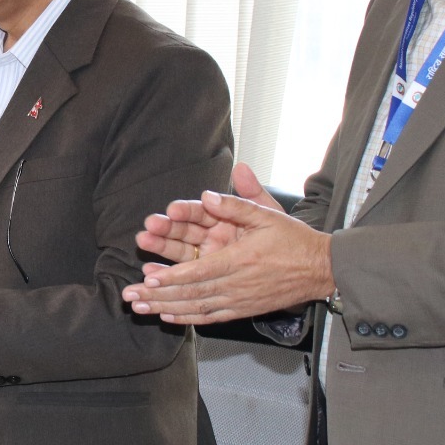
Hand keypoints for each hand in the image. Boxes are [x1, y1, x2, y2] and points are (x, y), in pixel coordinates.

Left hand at [123, 184, 332, 324]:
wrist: (320, 269)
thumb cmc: (293, 240)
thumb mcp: (267, 214)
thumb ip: (237, 203)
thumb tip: (209, 194)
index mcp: (240, 259)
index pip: (200, 271)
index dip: (173, 277)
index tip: (148, 279)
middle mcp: (237, 284)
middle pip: (191, 294)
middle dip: (157, 296)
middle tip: (130, 297)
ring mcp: (239, 300)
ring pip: (197, 308)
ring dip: (165, 308)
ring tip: (139, 309)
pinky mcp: (243, 310)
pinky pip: (211, 317)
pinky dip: (187, 318)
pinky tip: (168, 317)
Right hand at [135, 163, 284, 264]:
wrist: (300, 265)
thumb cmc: (283, 237)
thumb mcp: (267, 214)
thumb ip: (249, 193)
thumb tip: (240, 168)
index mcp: (222, 219)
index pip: (199, 212)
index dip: (185, 211)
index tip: (172, 210)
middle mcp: (210, 237)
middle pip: (183, 232)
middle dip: (164, 229)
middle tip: (150, 227)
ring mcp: (207, 257)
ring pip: (179, 252)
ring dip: (160, 249)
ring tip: (144, 244)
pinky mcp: (207, 276)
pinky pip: (186, 276)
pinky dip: (168, 275)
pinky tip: (152, 272)